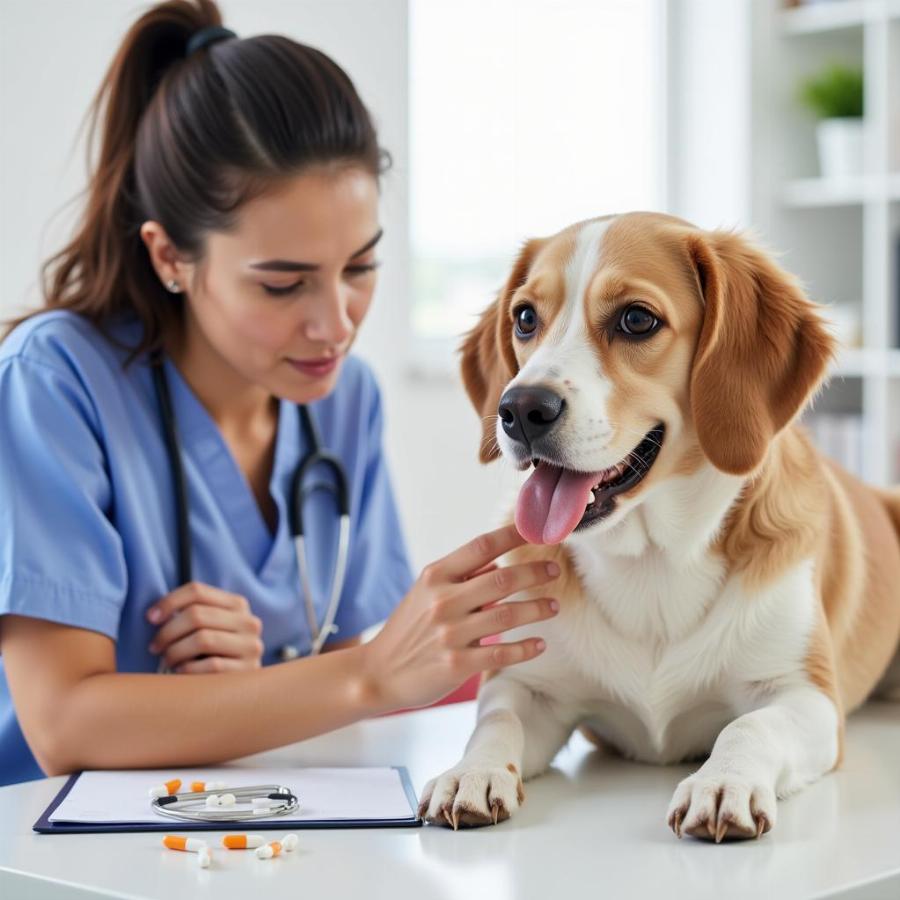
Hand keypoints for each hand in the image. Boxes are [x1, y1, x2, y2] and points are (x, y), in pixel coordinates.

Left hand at [146, 582, 263, 673]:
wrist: (242, 689)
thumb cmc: (215, 654)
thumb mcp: (211, 628)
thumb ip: (193, 614)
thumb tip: (154, 615)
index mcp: (238, 604)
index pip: (197, 591)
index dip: (169, 602)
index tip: (150, 618)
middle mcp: (249, 622)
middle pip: (197, 615)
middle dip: (168, 631)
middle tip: (154, 647)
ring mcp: (251, 647)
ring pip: (203, 639)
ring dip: (176, 651)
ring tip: (167, 661)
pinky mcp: (247, 671)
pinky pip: (211, 666)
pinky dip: (189, 669)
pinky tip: (181, 673)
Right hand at [359, 523, 559, 712]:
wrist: (376, 673)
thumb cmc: (407, 629)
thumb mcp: (425, 593)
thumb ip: (460, 577)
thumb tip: (499, 563)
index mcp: (435, 576)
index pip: (481, 546)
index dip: (514, 535)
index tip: (538, 532)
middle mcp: (442, 601)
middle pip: (502, 579)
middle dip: (535, 572)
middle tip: (555, 571)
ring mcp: (450, 634)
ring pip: (508, 615)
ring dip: (537, 609)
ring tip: (554, 605)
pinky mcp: (457, 665)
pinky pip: (501, 654)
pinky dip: (525, 648)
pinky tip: (539, 644)